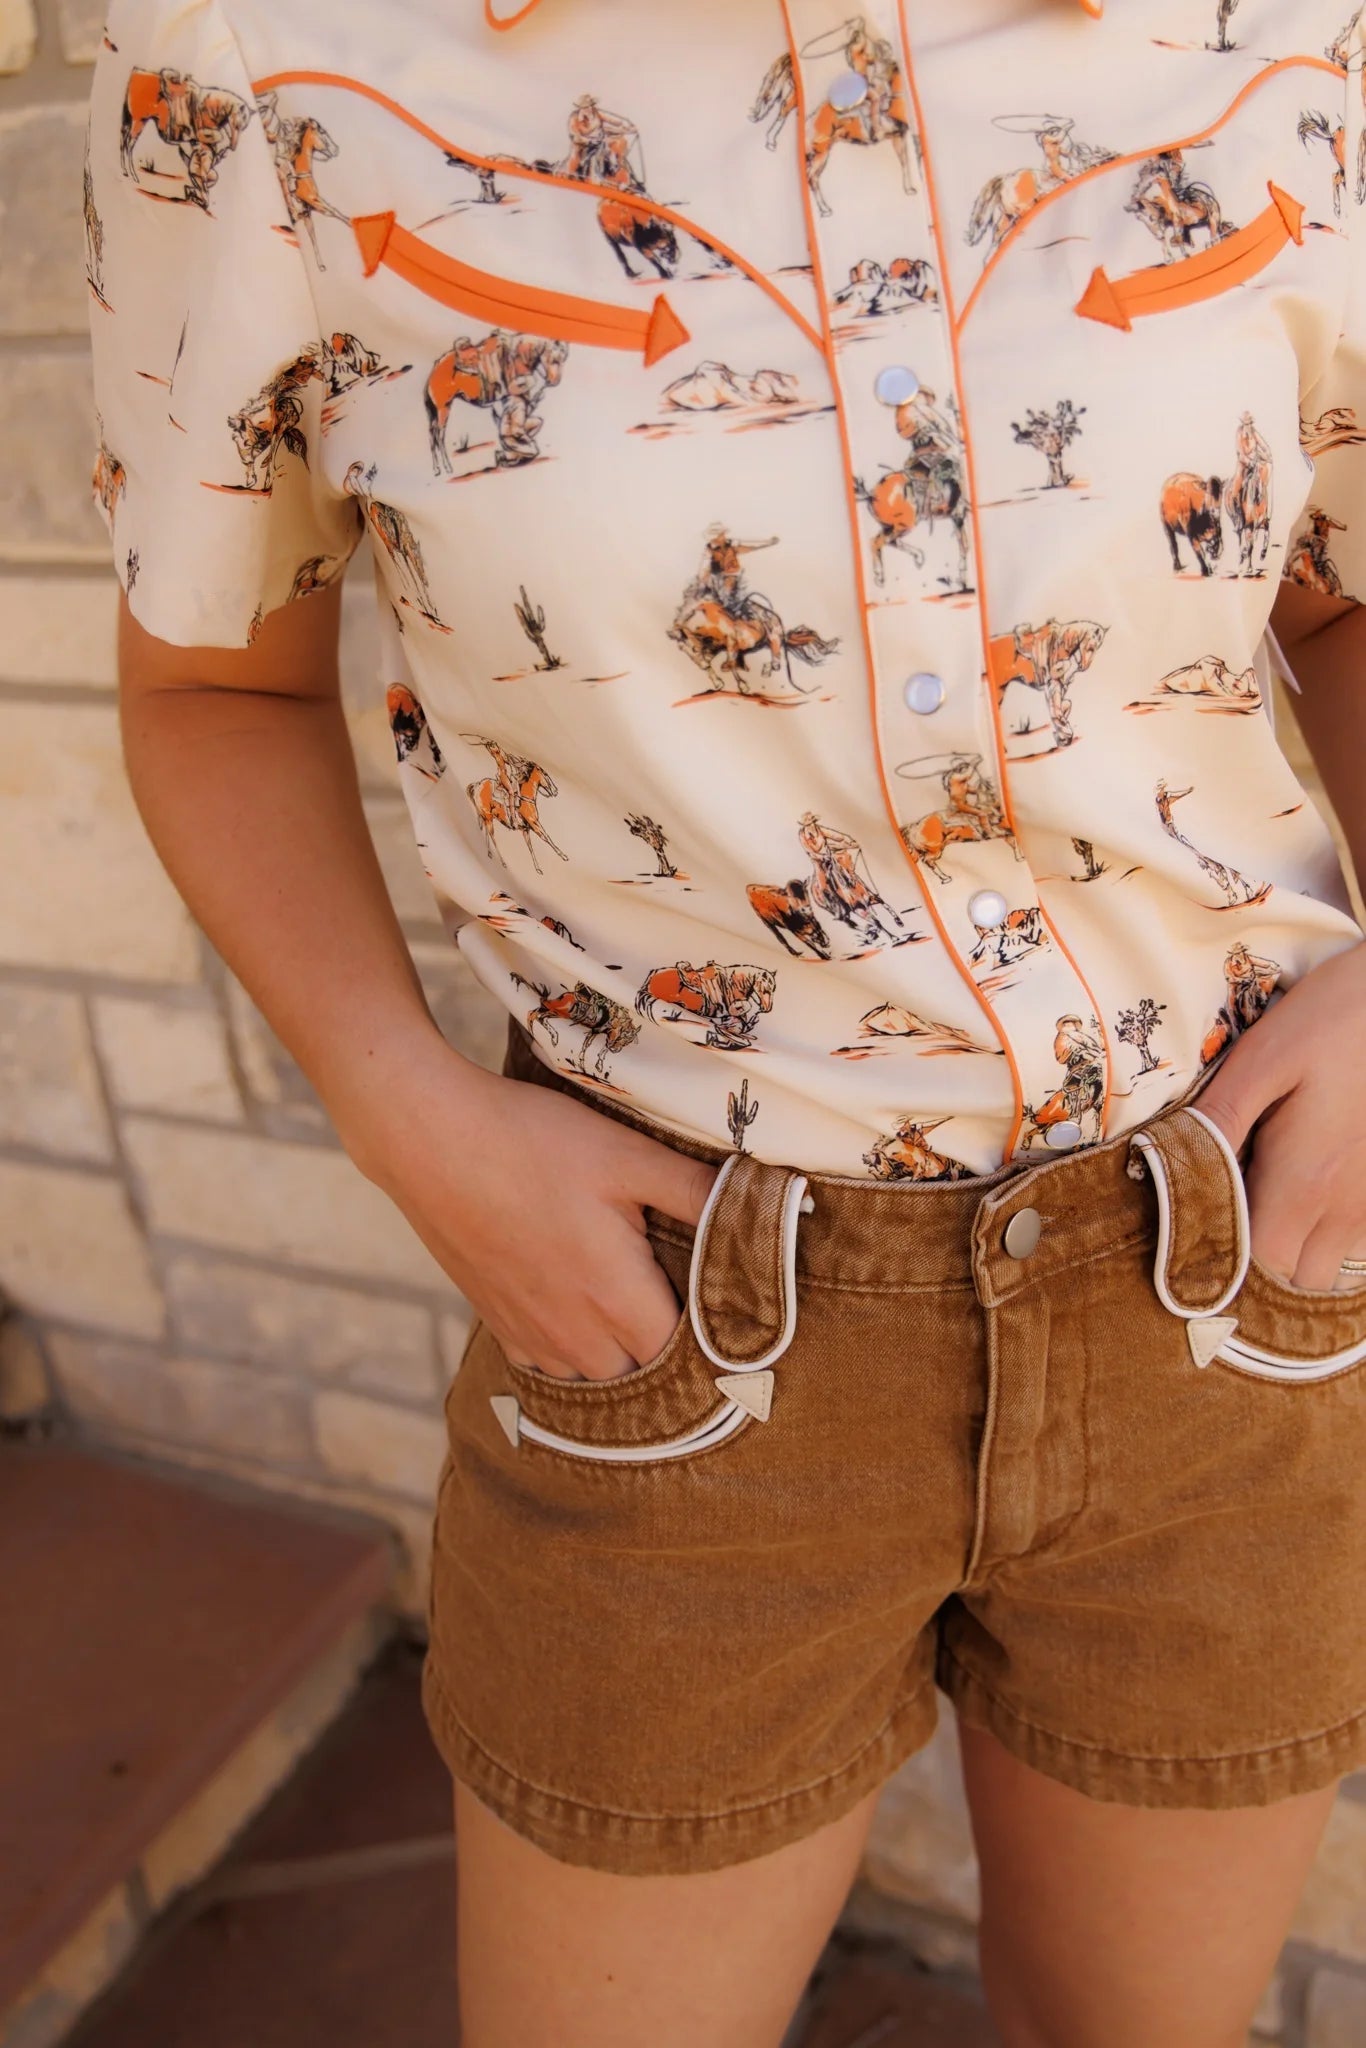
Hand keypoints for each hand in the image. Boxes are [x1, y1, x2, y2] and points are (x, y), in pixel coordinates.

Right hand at [349, 1040, 717, 1379]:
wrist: (430, 1140)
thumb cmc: (534, 1143)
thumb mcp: (629, 1156)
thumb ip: (701, 1191)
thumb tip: (779, 1200)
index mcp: (617, 1298)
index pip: (686, 1358)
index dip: (713, 1341)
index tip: (730, 1313)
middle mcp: (574, 1333)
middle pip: (642, 1375)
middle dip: (669, 1352)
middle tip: (688, 1303)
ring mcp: (530, 1333)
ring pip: (595, 1375)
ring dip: (620, 1355)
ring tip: (637, 1307)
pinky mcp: (496, 1321)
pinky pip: (548, 1363)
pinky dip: (573, 1351)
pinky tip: (581, 1310)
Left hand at [1198, 941, 1365, 1288]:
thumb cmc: (1334, 1018)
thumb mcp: (1264, 1058)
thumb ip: (1219, 1120)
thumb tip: (1169, 1165)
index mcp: (1305, 1180)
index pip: (1257, 1260)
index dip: (1224, 1249)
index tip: (1202, 1218)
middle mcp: (1348, 1205)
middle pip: (1295, 1274)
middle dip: (1261, 1255)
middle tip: (1233, 1204)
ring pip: (1332, 1264)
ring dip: (1301, 1246)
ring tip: (1273, 1196)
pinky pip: (1359, 1240)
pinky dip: (1333, 1230)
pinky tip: (1315, 1186)